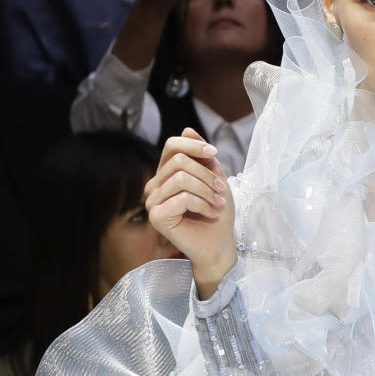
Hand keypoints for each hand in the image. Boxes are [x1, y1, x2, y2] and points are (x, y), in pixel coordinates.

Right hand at [145, 127, 236, 293]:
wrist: (218, 246)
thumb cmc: (217, 214)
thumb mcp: (214, 179)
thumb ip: (202, 157)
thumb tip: (187, 129)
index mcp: (166, 176)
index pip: (172, 146)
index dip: (193, 145)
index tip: (214, 154)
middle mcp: (155, 187)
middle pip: (179, 161)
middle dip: (206, 174)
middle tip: (221, 190)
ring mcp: (153, 202)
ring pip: (181, 178)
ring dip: (206, 191)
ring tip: (218, 203)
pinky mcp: (157, 217)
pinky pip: (181, 198)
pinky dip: (202, 204)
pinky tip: (210, 213)